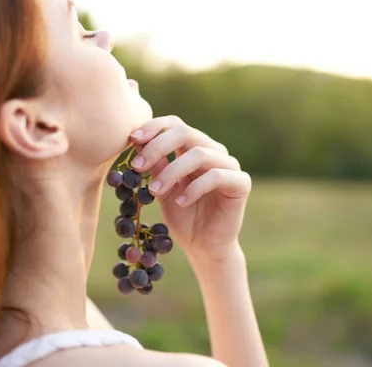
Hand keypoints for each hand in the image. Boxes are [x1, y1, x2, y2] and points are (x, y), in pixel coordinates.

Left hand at [128, 115, 250, 260]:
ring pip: (198, 154)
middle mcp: (213, 151)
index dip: (154, 128)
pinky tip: (181, 202)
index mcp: (194, 147)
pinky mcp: (241, 182)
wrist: (204, 247)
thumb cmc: (183, 217)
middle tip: (137, 166)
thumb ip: (155, 167)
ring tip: (154, 191)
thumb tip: (136, 142)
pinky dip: (194, 188)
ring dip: (171, 172)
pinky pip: (216, 176)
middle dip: (157, 146)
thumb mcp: (162, 190)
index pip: (175, 125)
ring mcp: (229, 165)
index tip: (131, 140)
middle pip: (185, 133)